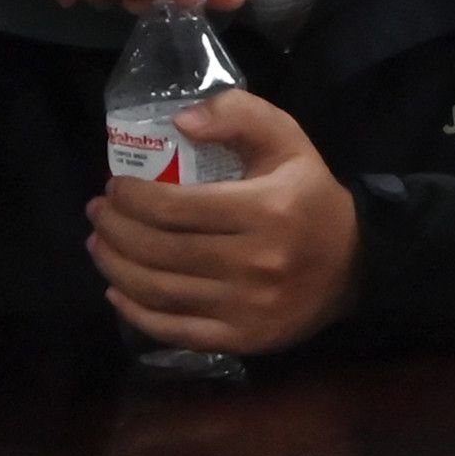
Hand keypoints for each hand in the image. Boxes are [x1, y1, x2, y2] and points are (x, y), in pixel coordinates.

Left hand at [92, 87, 361, 354]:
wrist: (355, 265)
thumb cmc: (309, 197)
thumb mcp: (287, 142)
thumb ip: (239, 116)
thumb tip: (180, 121)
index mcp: (266, 209)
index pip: (176, 207)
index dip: (132, 198)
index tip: (114, 186)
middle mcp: (254, 262)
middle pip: (159, 250)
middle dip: (115, 229)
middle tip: (99, 212)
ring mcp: (245, 307)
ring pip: (158, 290)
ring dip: (115, 266)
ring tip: (99, 244)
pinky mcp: (239, 339)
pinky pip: (171, 329)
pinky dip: (133, 311)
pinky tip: (117, 289)